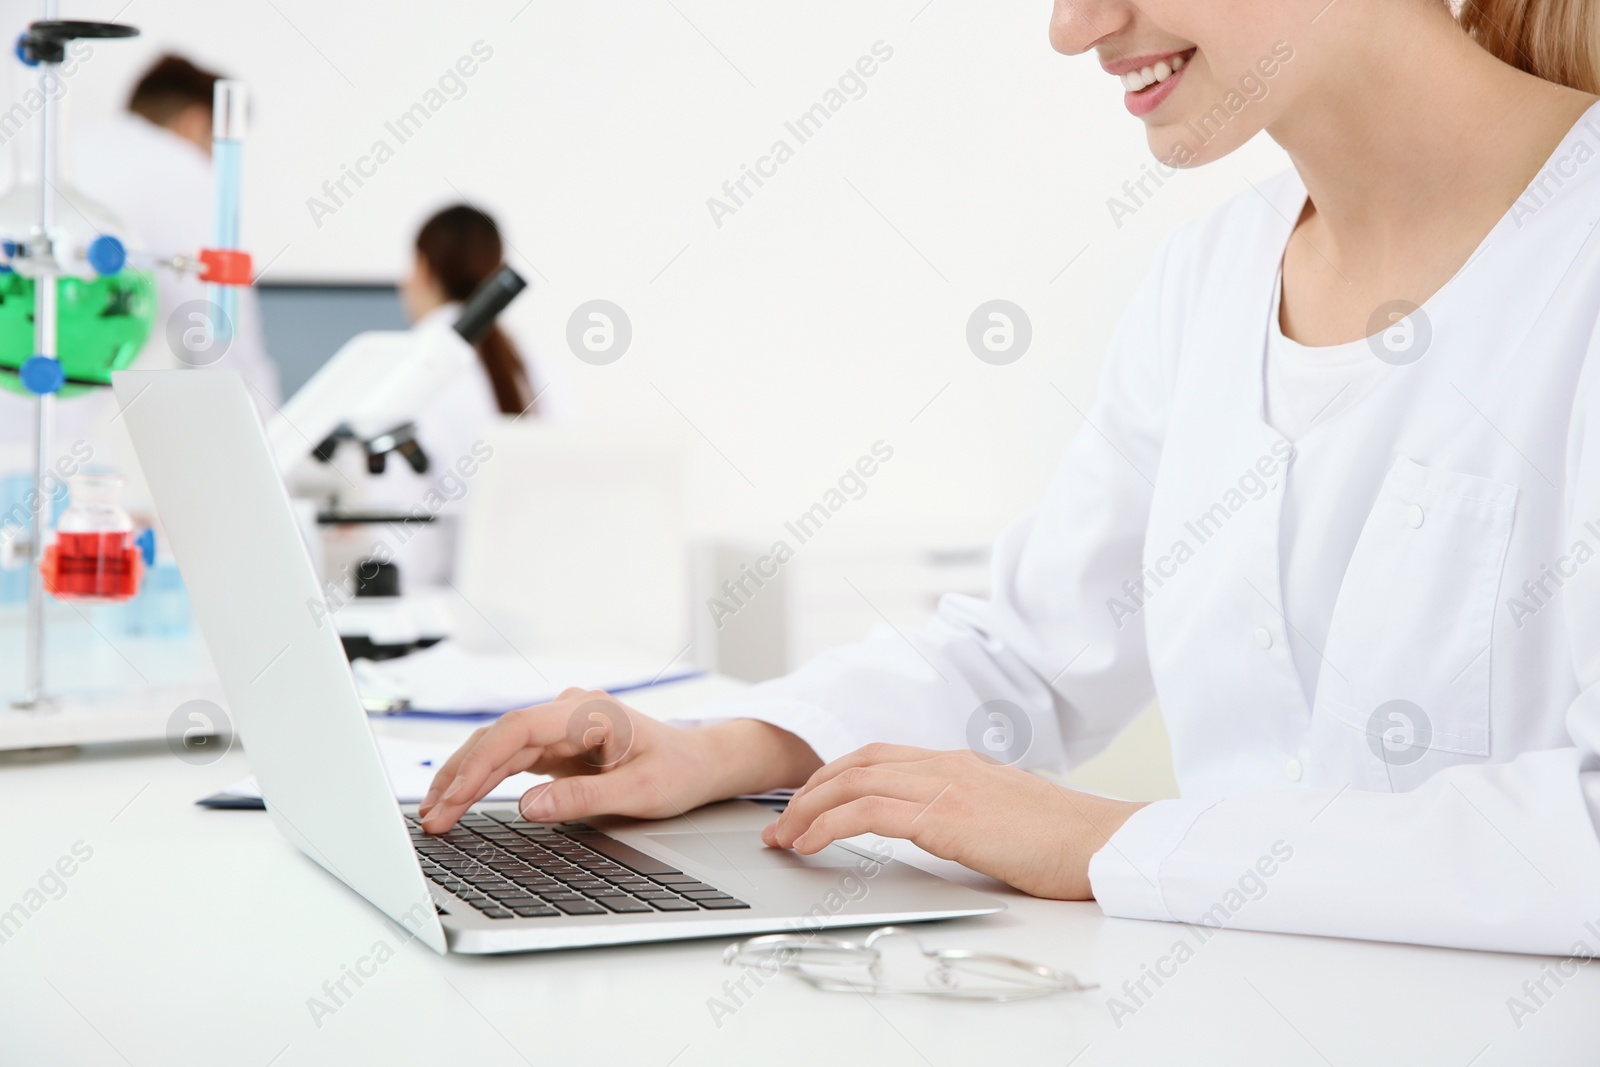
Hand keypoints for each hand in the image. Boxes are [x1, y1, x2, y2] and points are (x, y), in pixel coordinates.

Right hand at [417, 689, 822, 833]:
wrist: (700, 762)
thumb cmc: (679, 771)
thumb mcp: (640, 792)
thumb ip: (584, 798)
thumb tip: (529, 806)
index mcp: (590, 711)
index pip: (519, 730)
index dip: (481, 764)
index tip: (454, 798)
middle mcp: (569, 712)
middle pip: (500, 737)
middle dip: (461, 776)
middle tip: (431, 818)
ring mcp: (560, 726)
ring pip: (498, 747)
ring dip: (464, 778)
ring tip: (434, 814)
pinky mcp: (556, 745)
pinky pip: (509, 759)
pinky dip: (482, 779)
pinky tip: (458, 800)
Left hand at [761, 744, 1147, 899]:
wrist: (1105, 844)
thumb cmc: (1066, 841)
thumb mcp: (1006, 815)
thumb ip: (969, 811)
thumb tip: (943, 828)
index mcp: (960, 763)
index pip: (879, 756)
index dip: (835, 776)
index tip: (808, 803)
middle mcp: (947, 764)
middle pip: (856, 762)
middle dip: (809, 790)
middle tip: (780, 822)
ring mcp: (946, 785)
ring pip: (852, 783)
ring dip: (806, 809)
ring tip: (782, 837)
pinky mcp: (946, 816)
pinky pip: (867, 814)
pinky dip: (828, 825)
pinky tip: (810, 845)